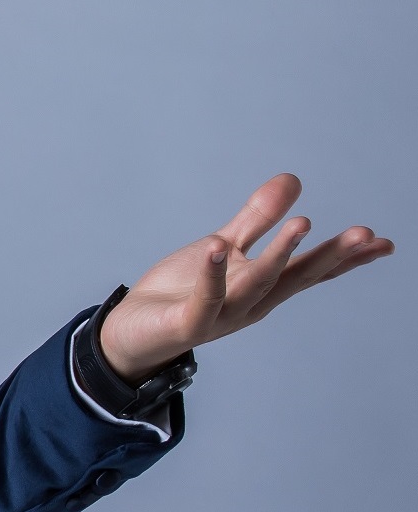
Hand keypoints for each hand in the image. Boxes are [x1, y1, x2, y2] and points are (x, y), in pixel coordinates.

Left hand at [100, 173, 393, 382]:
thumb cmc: (180, 292)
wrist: (131, 331)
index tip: (381, 242)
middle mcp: (251, 303)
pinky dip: (213, 274)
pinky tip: (218, 248)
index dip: (345, 257)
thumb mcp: (224, 246)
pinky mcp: (190, 323)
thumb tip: (293, 180)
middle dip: (330, 256)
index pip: (311, 269)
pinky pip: (205, 298)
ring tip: (302, 224)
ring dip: (279, 255)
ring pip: (257, 284)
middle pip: (296, 278)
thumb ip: (257, 218)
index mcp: (264, 285)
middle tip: (363, 235)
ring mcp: (222, 314)